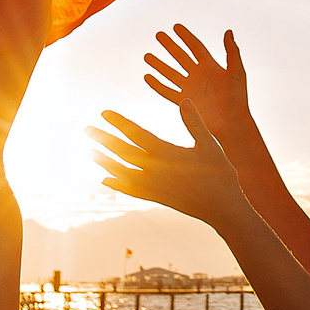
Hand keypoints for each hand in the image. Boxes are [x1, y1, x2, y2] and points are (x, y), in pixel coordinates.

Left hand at [90, 110, 249, 229]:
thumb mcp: (210, 144)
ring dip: (105, 161)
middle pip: (122, 152)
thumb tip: (185, 100)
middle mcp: (155, 169)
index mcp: (166, 153)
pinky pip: (131, 190)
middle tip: (87, 129)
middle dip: (104, 139)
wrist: (222, 209)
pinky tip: (106, 179)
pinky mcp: (156, 197)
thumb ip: (195, 122)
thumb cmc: (220, 174)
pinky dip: (117, 184)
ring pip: (122, 171)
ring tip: (91, 152)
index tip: (104, 113)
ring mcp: (154, 186)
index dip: (119, 122)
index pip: (136, 134)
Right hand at [143, 25, 252, 144]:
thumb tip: (228, 31)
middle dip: (169, 46)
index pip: (195, 47)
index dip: (186, 37)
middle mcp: (198, 75)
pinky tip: (147, 77)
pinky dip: (157, 85)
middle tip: (158, 35)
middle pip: (180, 57)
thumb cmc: (237, 97)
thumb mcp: (237, 71)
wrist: (231, 122)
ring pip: (170, 73)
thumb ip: (232, 51)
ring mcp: (190, 88)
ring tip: (147, 55)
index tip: (176, 27)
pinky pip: (167, 91)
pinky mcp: (184, 101)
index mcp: (210, 66)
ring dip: (159, 64)